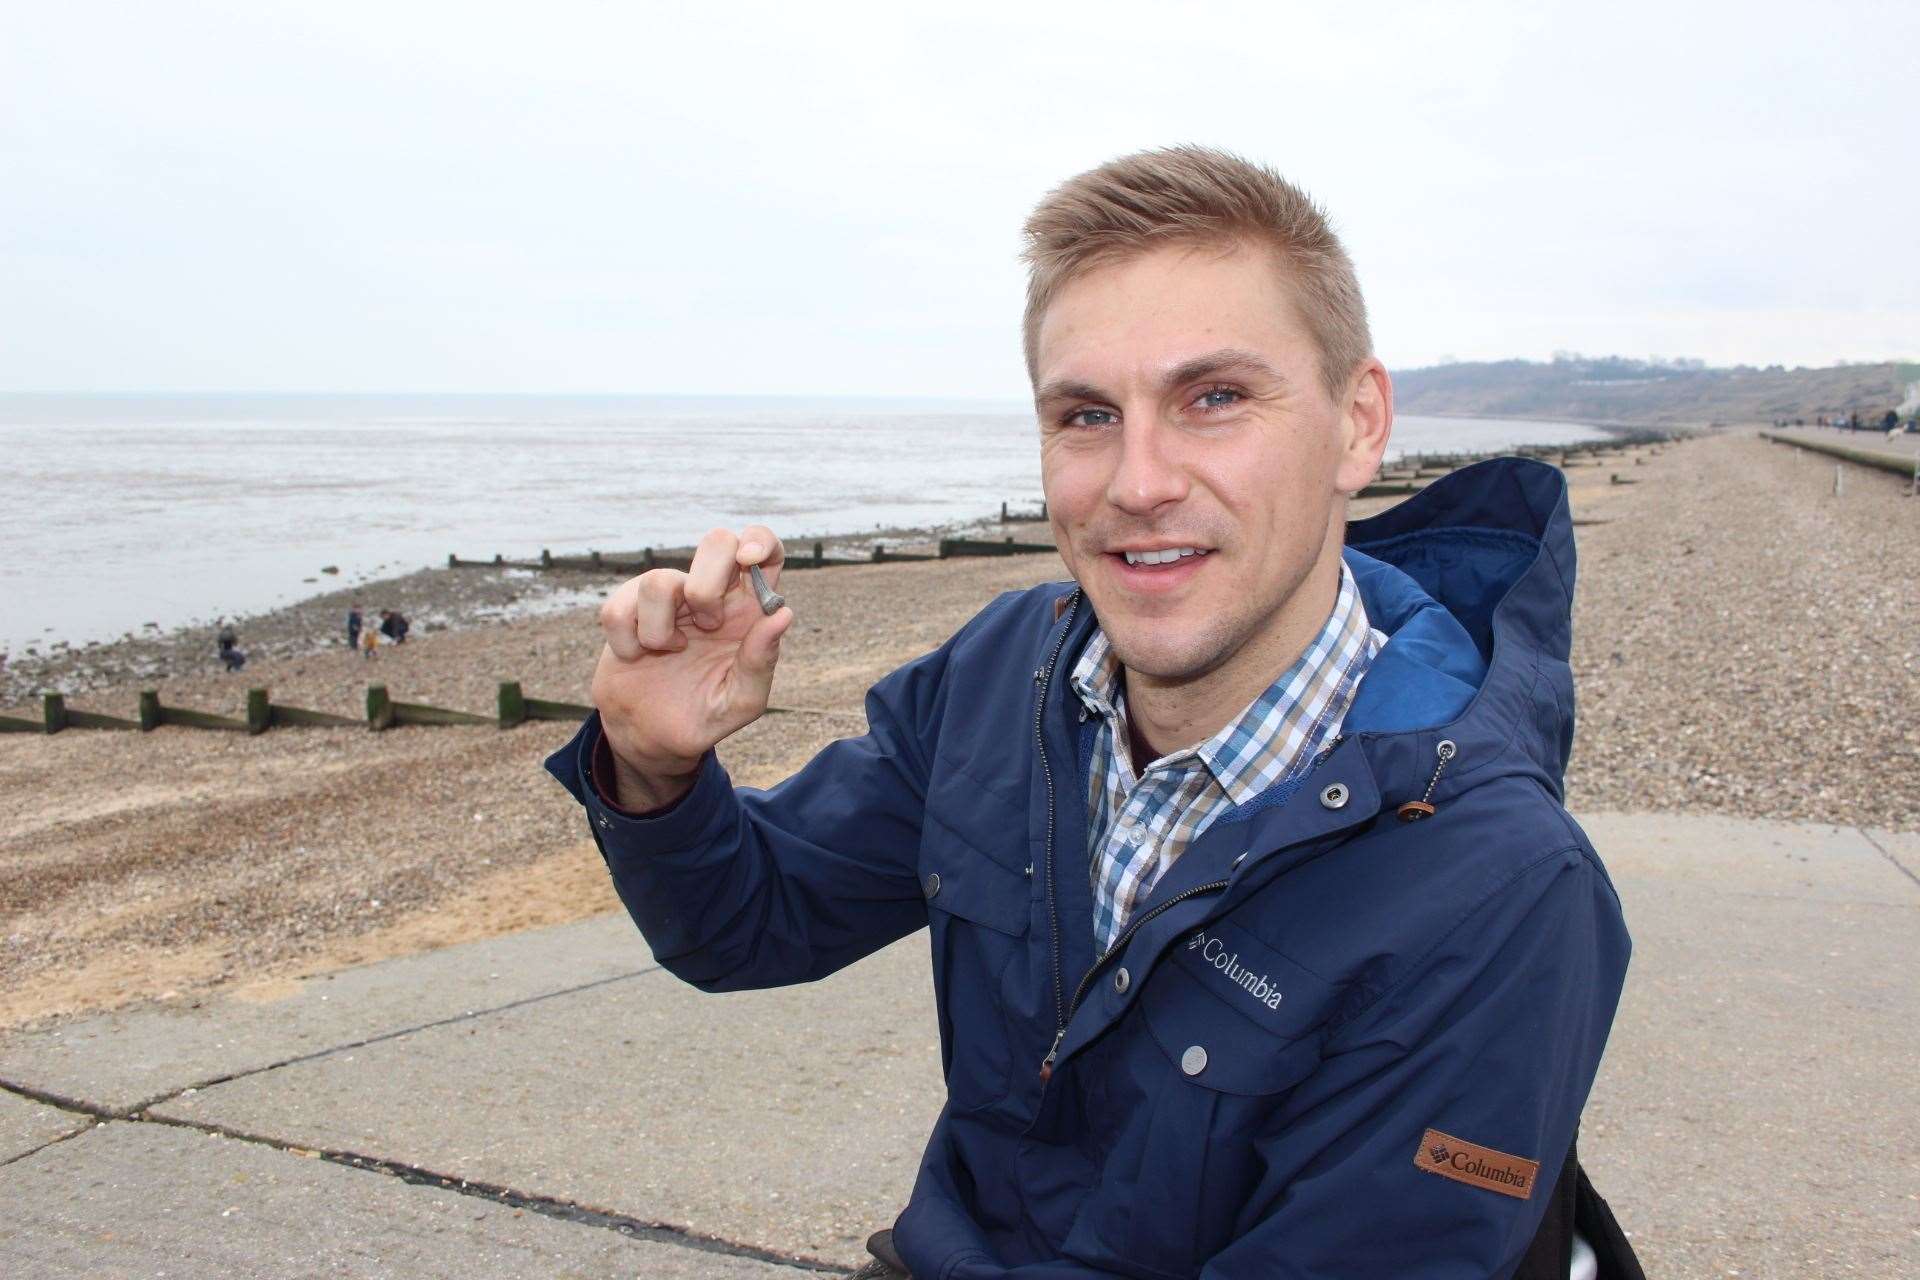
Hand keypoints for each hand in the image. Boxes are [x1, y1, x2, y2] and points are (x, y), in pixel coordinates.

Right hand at [591, 525, 793, 805]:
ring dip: (660, 630)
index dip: (760, 540)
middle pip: (716, 540)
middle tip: (708, 625)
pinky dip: (627, 642)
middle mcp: (709, 593)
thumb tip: (783, 614)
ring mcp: (667, 596)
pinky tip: (638, 657)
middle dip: (707, 584)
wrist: (652, 736)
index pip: (765, 550)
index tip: (749, 558)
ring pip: (658, 580)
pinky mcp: (626, 608)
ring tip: (669, 652)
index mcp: (747, 608)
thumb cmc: (705, 715)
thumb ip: (761, 661)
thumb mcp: (742, 701)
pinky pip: (618, 609)